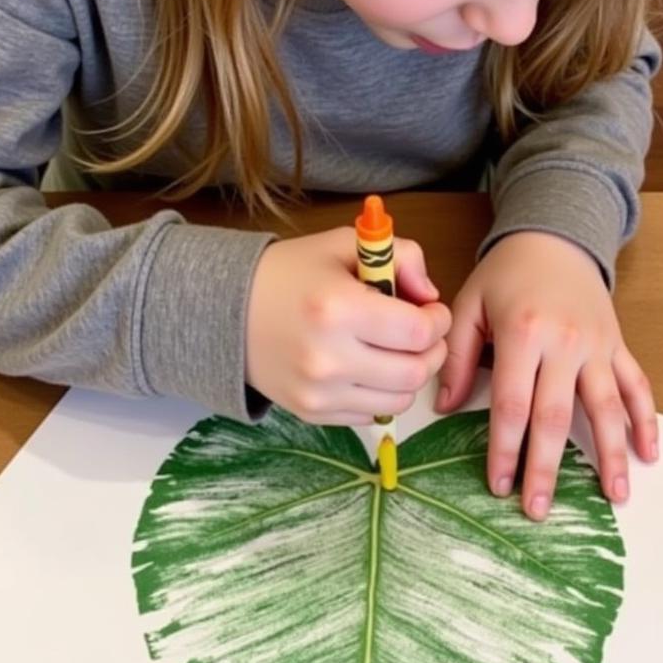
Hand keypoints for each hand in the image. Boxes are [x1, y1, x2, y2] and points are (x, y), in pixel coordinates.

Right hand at [246, 228, 450, 424]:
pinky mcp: (312, 413)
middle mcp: (329, 358)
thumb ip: (401, 256)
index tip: (431, 312)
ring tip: (398, 354)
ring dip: (409, 377)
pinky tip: (368, 370)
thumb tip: (430, 296)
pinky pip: (371, 415)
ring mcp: (319, 392)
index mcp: (339, 308)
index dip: (437, 321)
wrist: (225, 312)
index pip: (418, 332)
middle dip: (431, 352)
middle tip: (424, 337)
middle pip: (414, 372)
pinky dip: (380, 395)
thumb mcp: (343, 246)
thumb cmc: (289, 275)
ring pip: (399, 401)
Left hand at [435, 230, 657, 518]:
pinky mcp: (618, 346)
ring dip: (612, 455)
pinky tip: (648, 454)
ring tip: (616, 497)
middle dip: (547, 467)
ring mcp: (598, 347)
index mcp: (524, 334)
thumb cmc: (507, 274)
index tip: (500, 485)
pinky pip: (637, 386)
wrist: (556, 235)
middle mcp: (565, 344)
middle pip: (556, 417)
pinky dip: (646, 420)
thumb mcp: (470, 305)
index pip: (513, 405)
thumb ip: (458, 357)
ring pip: (607, 408)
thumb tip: (445, 407)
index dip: (506, 449)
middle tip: (540, 509)